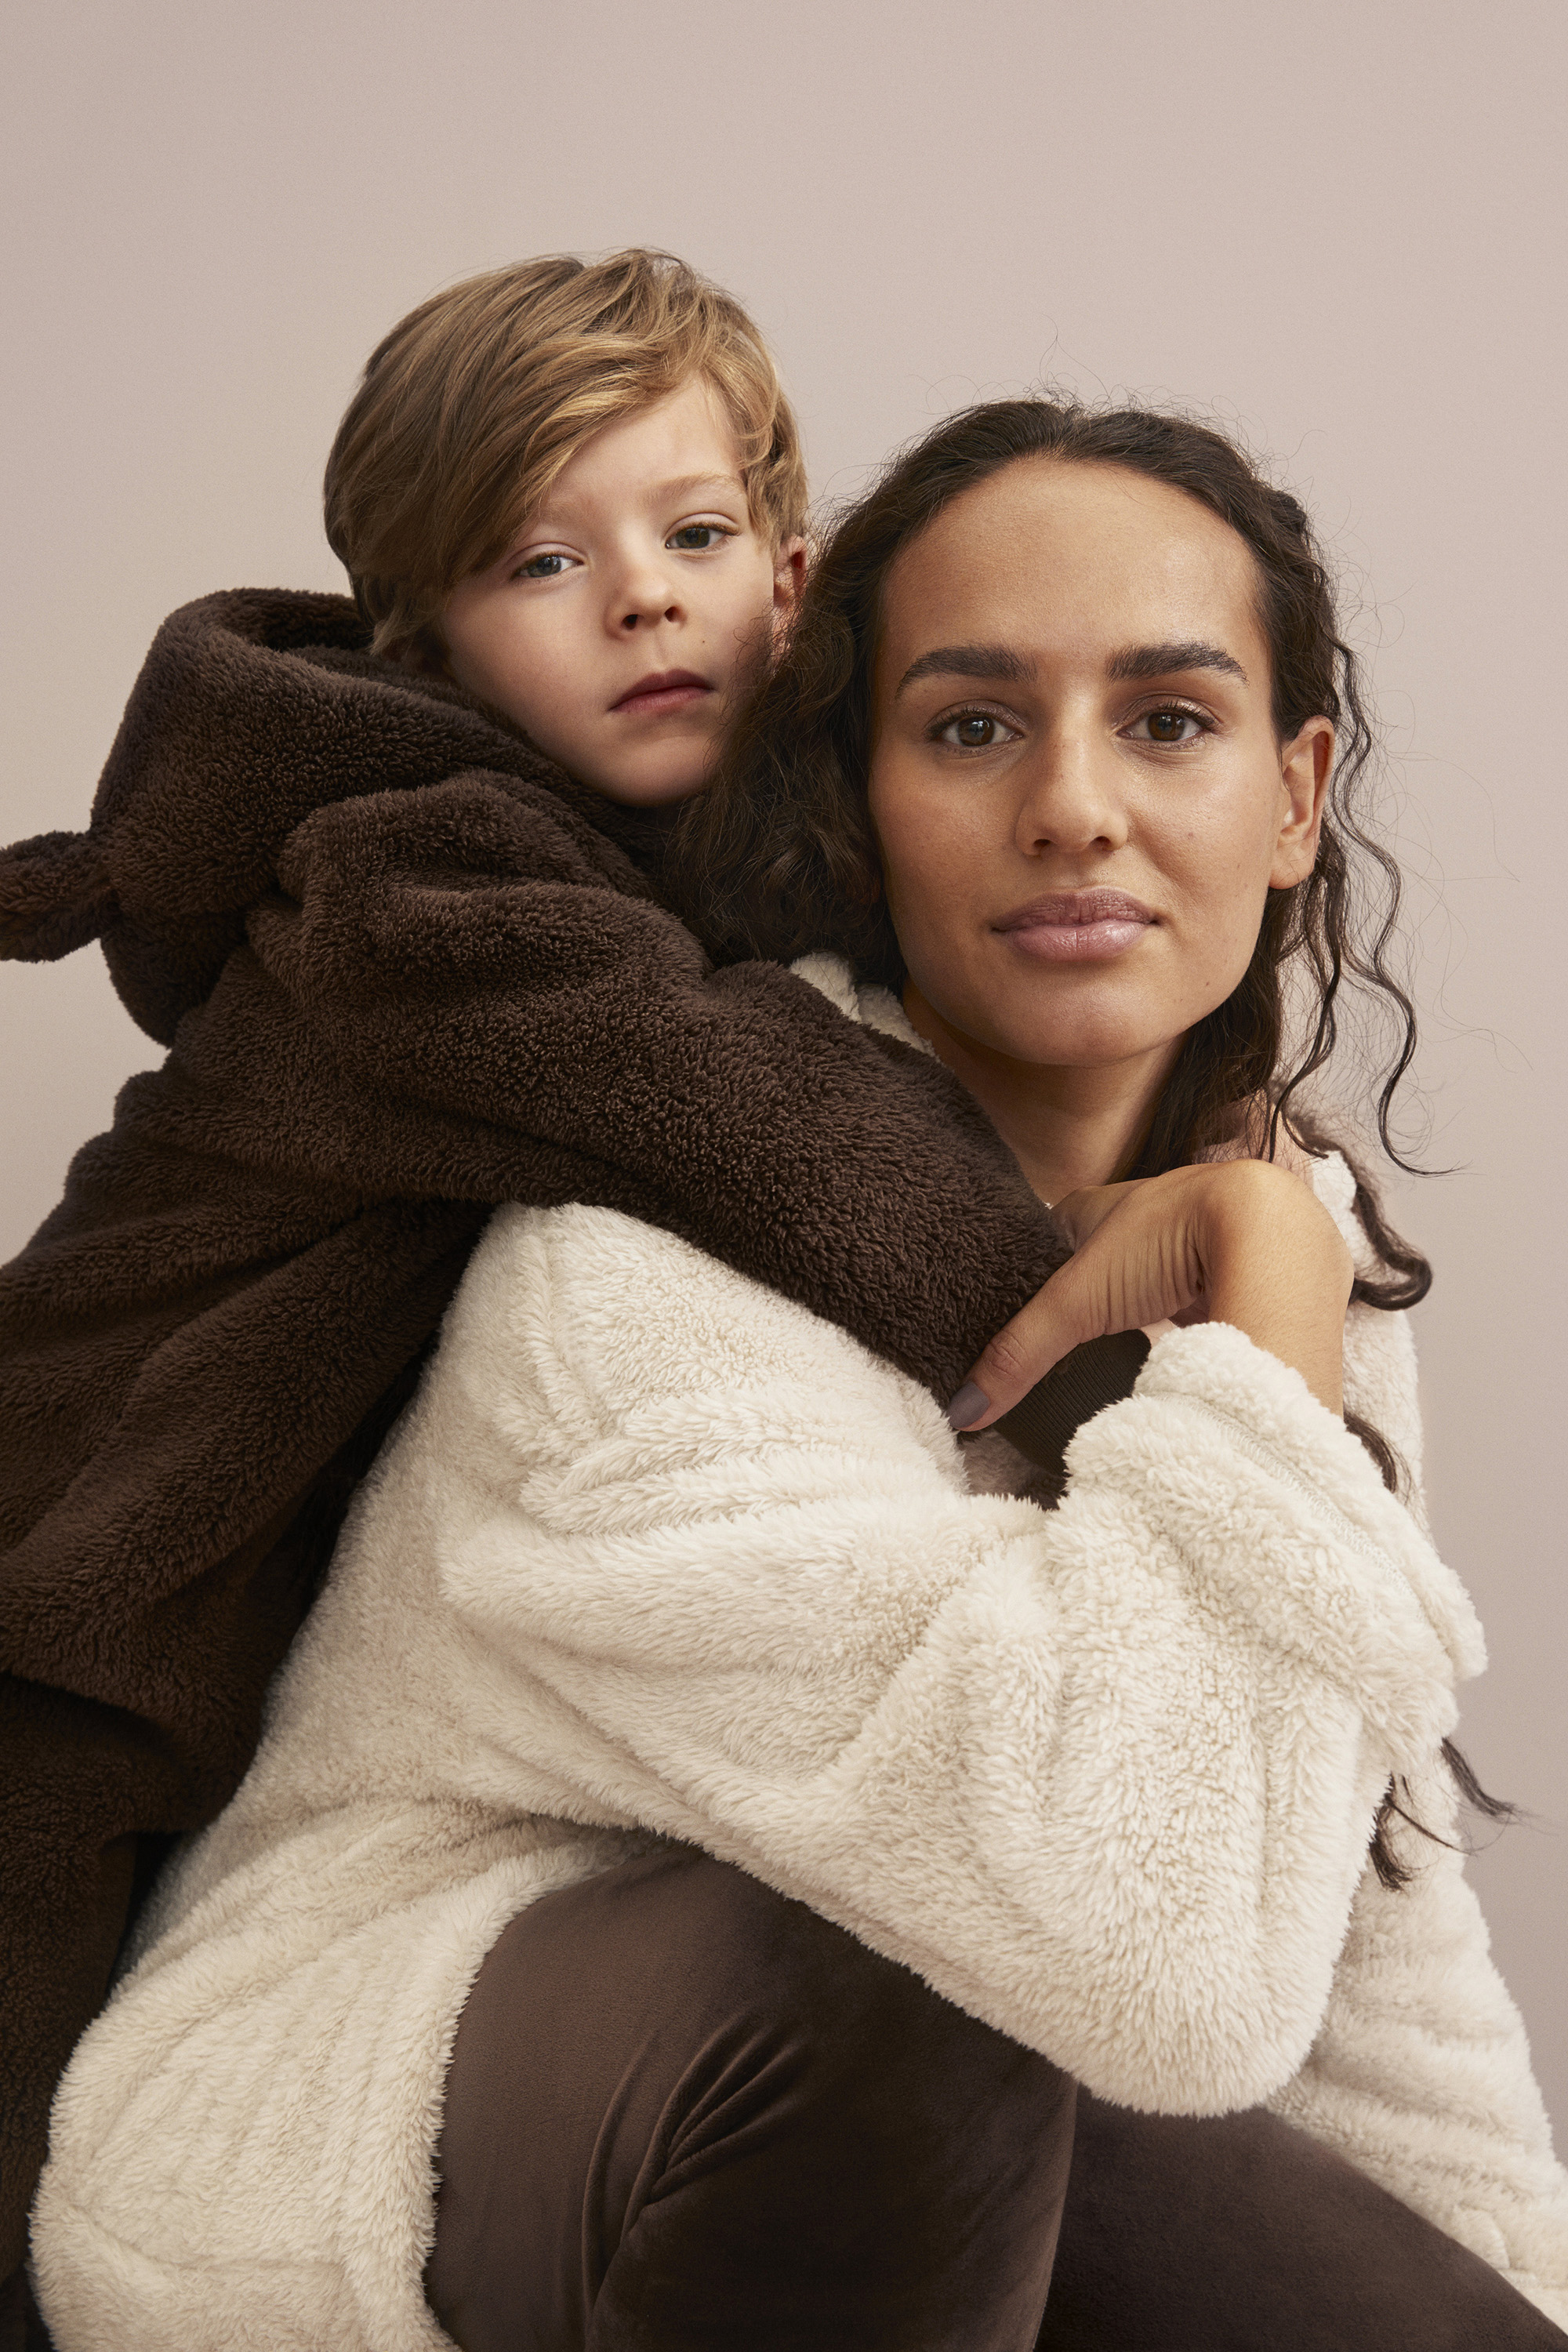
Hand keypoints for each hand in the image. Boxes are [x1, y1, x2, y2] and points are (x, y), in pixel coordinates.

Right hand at [949, 1159, 1353, 1428]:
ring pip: (1166, 1271)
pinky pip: (1213, 1291)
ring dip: (1151, 1301)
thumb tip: (961, 1413)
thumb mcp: (1082, 1302)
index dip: (1038, 1260)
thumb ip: (1021, 1356)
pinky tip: (1192, 1345)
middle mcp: (1160, 1208)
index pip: (1057, 1228)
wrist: (1276, 1237)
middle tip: (1074, 1334)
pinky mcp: (1255, 1266)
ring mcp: (1210, 1236)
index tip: (1019, 1298)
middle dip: (1097, 1287)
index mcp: (1109, 1202)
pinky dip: (1198, 1315)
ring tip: (1127, 1346)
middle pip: (1112, 1253)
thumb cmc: (1174, 1240)